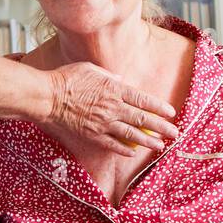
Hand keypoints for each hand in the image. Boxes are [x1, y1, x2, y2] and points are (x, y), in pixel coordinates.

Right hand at [44, 61, 178, 155]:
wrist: (47, 97)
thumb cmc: (67, 79)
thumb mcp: (91, 69)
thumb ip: (109, 76)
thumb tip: (121, 79)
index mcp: (114, 89)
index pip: (143, 100)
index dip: (159, 107)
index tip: (170, 112)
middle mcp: (112, 107)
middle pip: (142, 119)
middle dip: (161, 127)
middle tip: (175, 133)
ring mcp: (103, 123)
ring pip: (131, 135)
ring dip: (148, 142)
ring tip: (160, 147)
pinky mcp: (92, 135)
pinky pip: (112, 144)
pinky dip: (123, 149)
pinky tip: (133, 153)